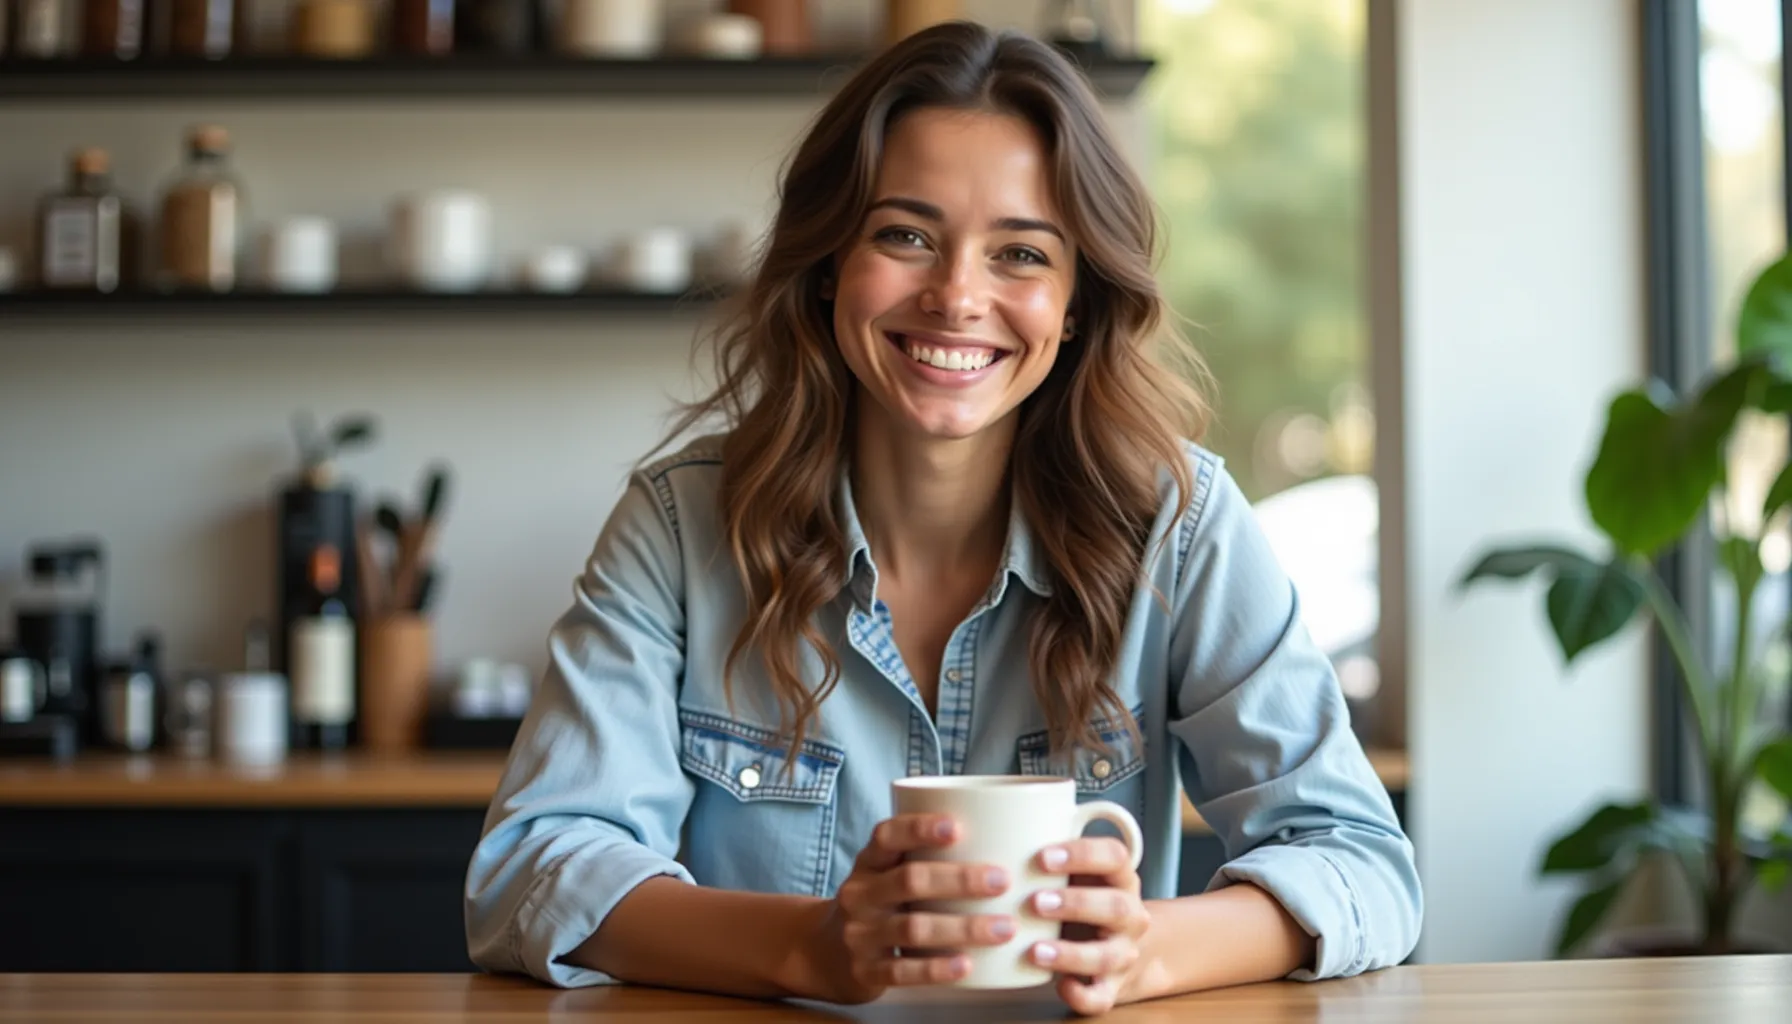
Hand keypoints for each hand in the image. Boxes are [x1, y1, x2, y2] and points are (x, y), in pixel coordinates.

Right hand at [799, 813, 1015, 1003]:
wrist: (823, 951)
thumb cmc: (877, 903)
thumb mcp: (885, 873)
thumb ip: (924, 857)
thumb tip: (999, 837)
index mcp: (868, 862)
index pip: (886, 836)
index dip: (919, 828)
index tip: (956, 826)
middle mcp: (860, 894)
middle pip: (908, 880)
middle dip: (959, 879)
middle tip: (1001, 880)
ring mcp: (859, 933)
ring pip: (912, 928)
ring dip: (962, 927)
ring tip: (1003, 928)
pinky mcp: (864, 970)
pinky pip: (902, 971)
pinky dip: (937, 969)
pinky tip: (967, 965)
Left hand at [1025, 837, 1152, 1015]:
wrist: (1115, 944)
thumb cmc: (1081, 896)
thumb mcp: (1074, 870)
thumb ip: (1045, 853)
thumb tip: (982, 830)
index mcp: (1119, 876)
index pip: (1114, 856)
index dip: (1082, 854)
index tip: (1042, 856)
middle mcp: (1129, 914)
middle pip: (1115, 906)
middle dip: (1075, 904)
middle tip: (1035, 902)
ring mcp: (1123, 952)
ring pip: (1108, 956)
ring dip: (1071, 954)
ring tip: (1035, 950)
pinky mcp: (1111, 986)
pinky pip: (1102, 997)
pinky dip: (1082, 995)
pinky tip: (1060, 985)